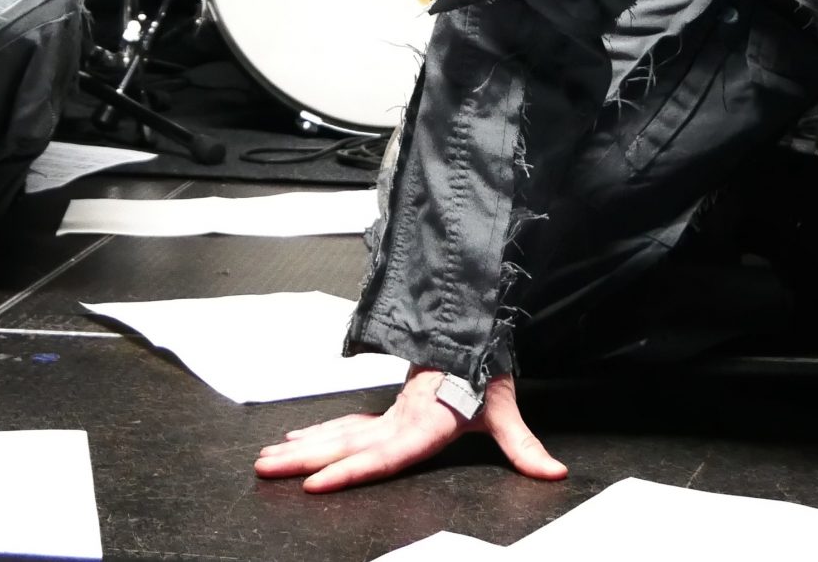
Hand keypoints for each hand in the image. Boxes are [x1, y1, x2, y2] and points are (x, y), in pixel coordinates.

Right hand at [254, 369, 564, 492]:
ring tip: (265, 460)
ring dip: (301, 447)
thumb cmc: (486, 374)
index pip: (382, 454)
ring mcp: (387, 414)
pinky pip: (346, 425)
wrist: (474, 333)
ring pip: (337, 433)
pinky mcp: (386, 412)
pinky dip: (317, 433)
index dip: (348, 470)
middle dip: (303, 460)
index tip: (313, 482)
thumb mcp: (505, 411)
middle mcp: (398, 420)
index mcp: (423, 425)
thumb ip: (523, 446)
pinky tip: (294, 440)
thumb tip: (552, 473)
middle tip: (265, 470)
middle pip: (344, 444)